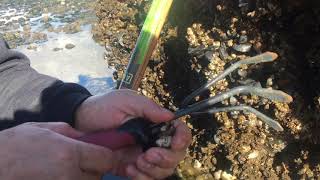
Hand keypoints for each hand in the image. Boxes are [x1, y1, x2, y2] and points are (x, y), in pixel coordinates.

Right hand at [0, 122, 114, 179]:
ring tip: (67, 169)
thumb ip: (72, 133)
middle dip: (95, 169)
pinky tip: (59, 176)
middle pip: (99, 176)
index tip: (104, 154)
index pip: (107, 159)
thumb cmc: (14, 145)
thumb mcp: (44, 129)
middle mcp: (69, 175)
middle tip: (82, 161)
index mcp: (69, 153)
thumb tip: (89, 137)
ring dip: (84, 178)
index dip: (109, 156)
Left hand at [75, 90, 191, 178]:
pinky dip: (141, 177)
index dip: (182, 138)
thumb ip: (148, 107)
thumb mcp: (126, 100)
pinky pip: (145, 177)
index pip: (179, 131)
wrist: (80, 122)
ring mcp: (143, 154)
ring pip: (163, 169)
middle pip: (175, 155)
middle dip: (166, 158)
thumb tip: (171, 116)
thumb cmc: (104, 106)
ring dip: (153, 170)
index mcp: (155, 122)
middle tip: (148, 155)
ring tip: (136, 162)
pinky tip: (128, 170)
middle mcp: (153, 139)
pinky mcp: (131, 166)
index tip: (175, 143)